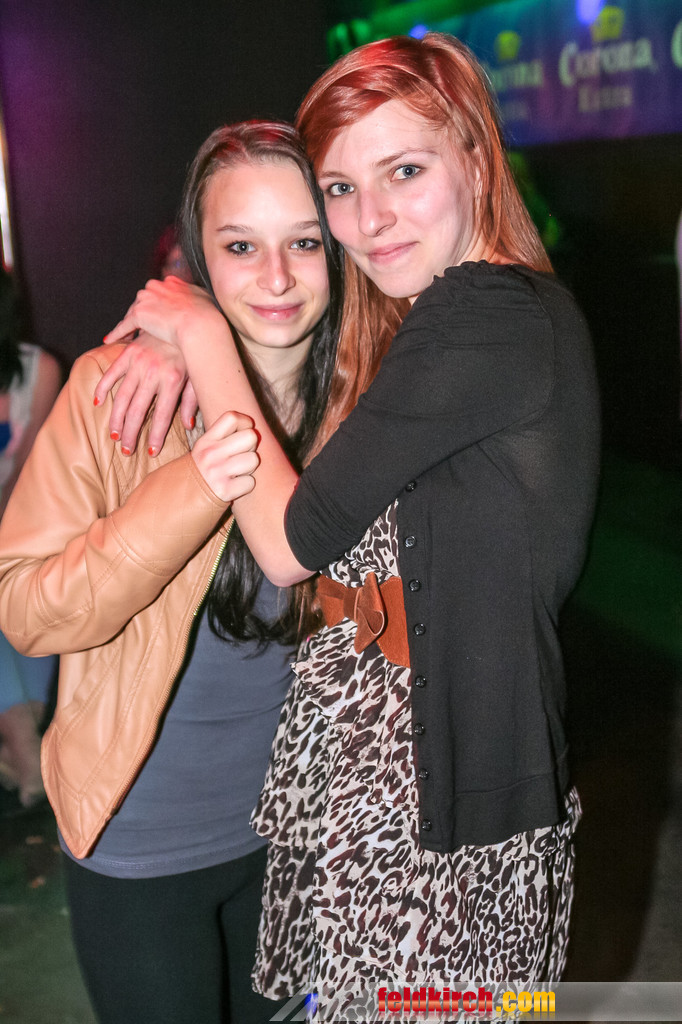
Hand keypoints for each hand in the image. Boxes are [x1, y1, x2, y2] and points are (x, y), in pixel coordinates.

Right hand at [94, 334, 197, 455]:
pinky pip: (111, 374)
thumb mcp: (197, 376)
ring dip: (116, 419)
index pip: (162, 417)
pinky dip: (103, 388)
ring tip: (113, 436)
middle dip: (131, 434)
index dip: (155, 436)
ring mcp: (138, 363)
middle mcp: (154, 374)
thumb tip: (188, 426)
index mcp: (174, 381)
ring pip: (123, 398)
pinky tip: (98, 404)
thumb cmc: (191, 352)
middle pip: (138, 412)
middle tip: (126, 450)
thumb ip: (192, 401)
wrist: (183, 318)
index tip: (150, 452)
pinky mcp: (128, 354)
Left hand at [104, 276, 222, 350]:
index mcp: (171, 283)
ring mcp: (146, 298)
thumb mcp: (205, 300)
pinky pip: (125, 325)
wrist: (199, 324)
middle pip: (143, 301)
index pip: (158, 294)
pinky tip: (111, 340)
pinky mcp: (139, 313)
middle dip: (142, 315)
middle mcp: (156, 286)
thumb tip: (198, 301)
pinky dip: (117, 333)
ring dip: (130, 324)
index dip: (156, 307)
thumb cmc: (207, 316)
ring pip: (133, 313)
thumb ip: (196, 298)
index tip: (155, 316)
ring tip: (126, 336)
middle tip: (140, 329)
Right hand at [191, 411, 259, 502]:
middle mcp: (210, 454)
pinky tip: (233, 488)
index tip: (242, 434)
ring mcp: (217, 472)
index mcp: (205, 441)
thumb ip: (220, 440)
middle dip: (250, 448)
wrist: (173, 504)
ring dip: (249, 469)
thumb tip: (249, 428)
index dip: (245, 424)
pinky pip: (250, 482)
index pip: (232, 417)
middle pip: (250, 436)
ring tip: (235, 474)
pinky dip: (245, 487)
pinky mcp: (224, 491)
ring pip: (254, 459)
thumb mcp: (201, 453)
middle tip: (239, 458)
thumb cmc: (196, 478)